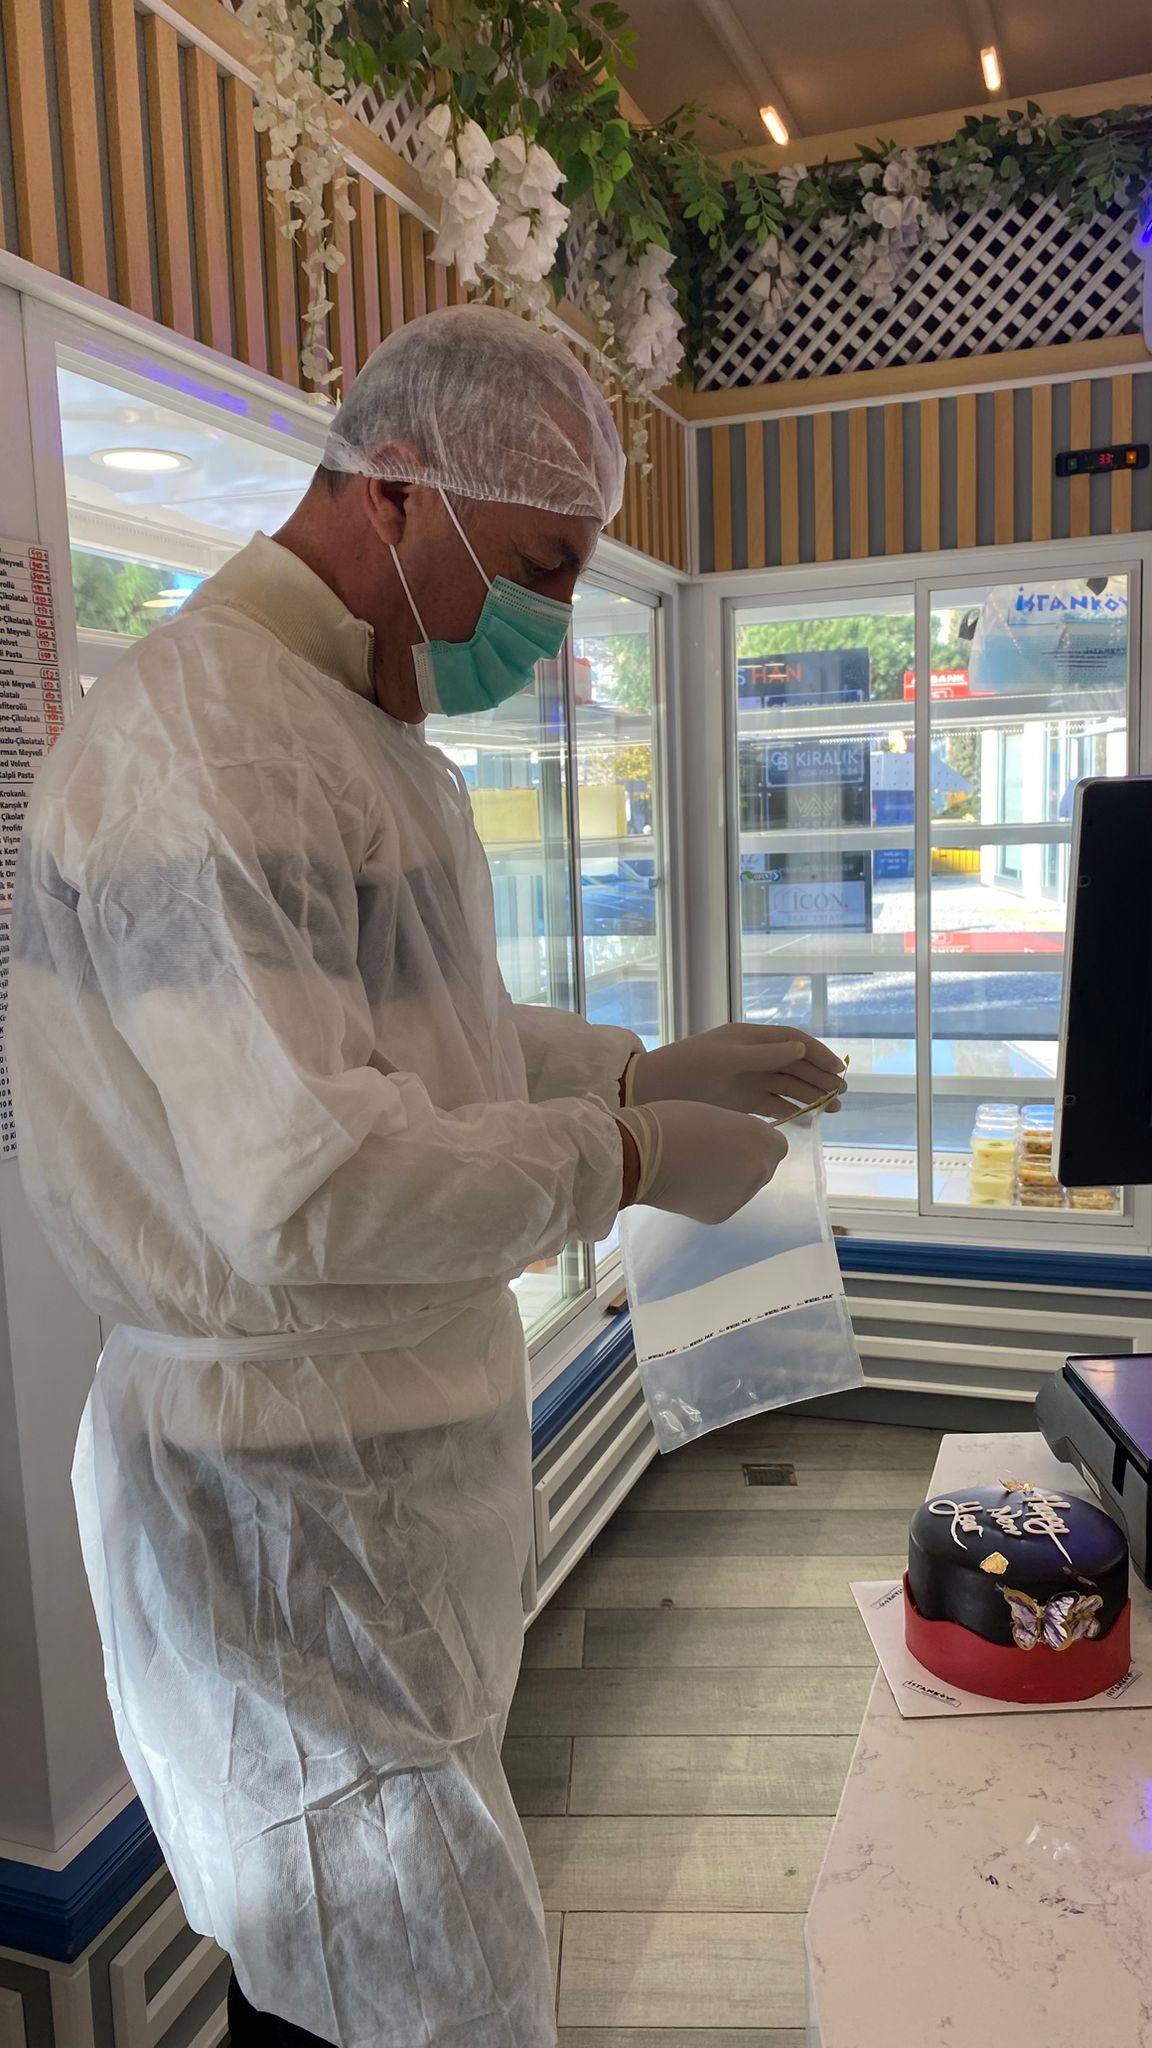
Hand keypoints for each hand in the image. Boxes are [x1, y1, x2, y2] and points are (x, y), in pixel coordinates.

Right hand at [617, 1100, 786, 1223]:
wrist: (640, 1155)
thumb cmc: (673, 1122)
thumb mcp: (717, 1115)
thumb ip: (738, 1133)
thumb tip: (741, 1148)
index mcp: (760, 1138)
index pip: (777, 1146)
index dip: (757, 1143)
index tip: (736, 1139)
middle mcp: (759, 1170)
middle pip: (764, 1169)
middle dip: (745, 1163)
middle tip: (714, 1154)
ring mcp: (742, 1196)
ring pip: (744, 1188)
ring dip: (729, 1180)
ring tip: (696, 1170)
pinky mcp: (721, 1214)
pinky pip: (724, 1202)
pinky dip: (711, 1196)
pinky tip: (689, 1185)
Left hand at [627, 1023, 845, 1120]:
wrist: (654, 1091)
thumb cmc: (689, 1068)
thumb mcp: (728, 1059)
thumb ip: (764, 1055)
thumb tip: (801, 1048)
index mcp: (751, 1037)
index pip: (794, 1041)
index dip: (818, 1054)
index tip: (838, 1070)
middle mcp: (754, 1056)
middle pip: (796, 1065)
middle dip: (820, 1078)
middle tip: (842, 1095)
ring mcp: (749, 1079)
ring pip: (788, 1086)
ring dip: (811, 1096)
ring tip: (834, 1109)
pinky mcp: (742, 1101)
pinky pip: (774, 1104)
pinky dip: (792, 1111)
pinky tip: (809, 1121)